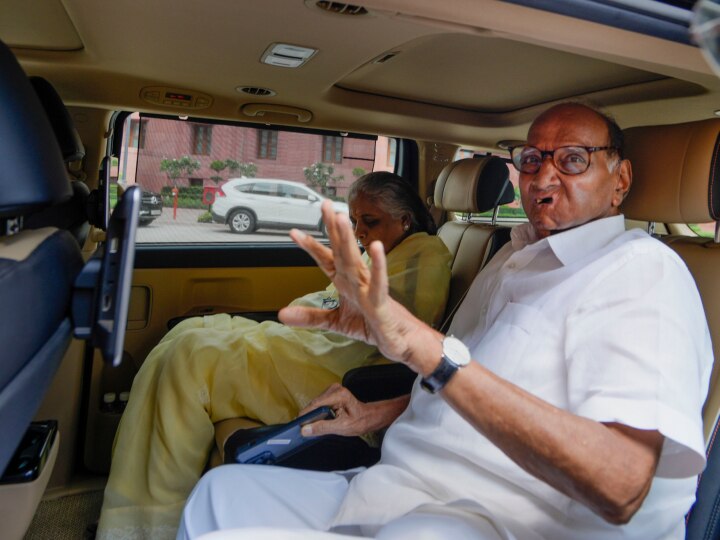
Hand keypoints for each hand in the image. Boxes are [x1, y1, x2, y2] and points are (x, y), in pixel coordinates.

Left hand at [280, 201, 441, 373]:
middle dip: (332, 228)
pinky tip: (375, 248)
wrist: (397, 339)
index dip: (310, 246)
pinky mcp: (381, 301)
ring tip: (342, 219)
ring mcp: (368, 288)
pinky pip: (379, 282)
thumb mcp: (335, 321)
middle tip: (325, 205)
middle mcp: (356, 280)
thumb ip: (310, 317)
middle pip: (341, 250)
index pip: (325, 259)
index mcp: (344, 281)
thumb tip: (282, 314)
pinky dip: (377, 266)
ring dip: (349, 239)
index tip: (293, 232)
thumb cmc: (372, 324)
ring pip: (356, 260)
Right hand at [299, 384, 372, 436]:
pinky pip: (319, 403)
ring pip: (315, 403)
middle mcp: (335, 389)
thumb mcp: (341, 428)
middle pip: (314, 403)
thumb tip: (306, 430)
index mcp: (339, 395)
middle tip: (305, 429)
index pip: (316, 404)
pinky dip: (317, 412)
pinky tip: (319, 419)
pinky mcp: (331, 393)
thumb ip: (322, 428)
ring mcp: (333, 389)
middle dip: (310, 416)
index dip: (306, 415)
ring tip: (313, 425)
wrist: (368, 417)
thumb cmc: (359, 421)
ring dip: (313, 414)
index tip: (298, 425)